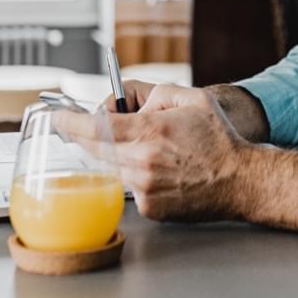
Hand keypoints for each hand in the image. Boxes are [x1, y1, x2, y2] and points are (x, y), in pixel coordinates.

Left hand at [55, 85, 247, 221]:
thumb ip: (154, 91)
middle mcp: (142, 161)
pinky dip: (135, 174)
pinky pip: (128, 186)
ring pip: (111, 166)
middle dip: (90, 135)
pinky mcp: (148, 207)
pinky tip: (161, 170)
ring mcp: (143, 187)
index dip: (71, 122)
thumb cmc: (219, 139)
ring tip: (152, 148)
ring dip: (119, 154)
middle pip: (95, 148)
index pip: (95, 126)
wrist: (240, 181)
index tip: (57, 117)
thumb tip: (126, 98)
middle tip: (99, 125)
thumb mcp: (192, 98)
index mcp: (150, 131)